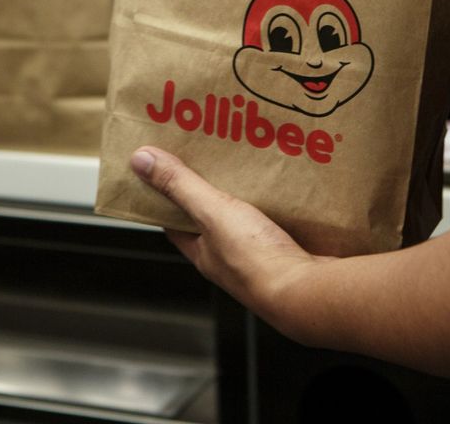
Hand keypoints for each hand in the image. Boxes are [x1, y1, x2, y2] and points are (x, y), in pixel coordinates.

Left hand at [129, 146, 330, 322]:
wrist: (308, 292)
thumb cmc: (258, 264)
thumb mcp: (212, 213)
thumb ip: (180, 186)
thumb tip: (141, 162)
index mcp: (204, 252)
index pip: (175, 222)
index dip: (168, 197)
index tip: (165, 171)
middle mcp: (229, 258)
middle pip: (214, 219)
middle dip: (213, 191)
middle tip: (214, 159)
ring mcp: (260, 257)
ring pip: (249, 219)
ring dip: (250, 196)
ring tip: (253, 166)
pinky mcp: (288, 253)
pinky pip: (280, 222)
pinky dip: (280, 205)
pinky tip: (287, 189)